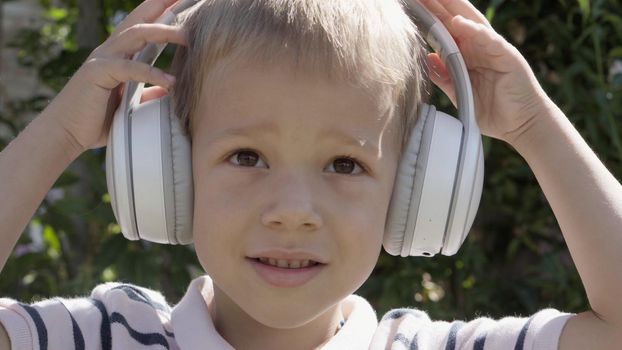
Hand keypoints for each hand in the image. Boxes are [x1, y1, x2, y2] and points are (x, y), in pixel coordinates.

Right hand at [45, 0, 185, 152]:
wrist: (66, 133)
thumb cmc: (95, 120)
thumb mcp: (130, 104)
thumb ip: (148, 93)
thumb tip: (169, 89)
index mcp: (119, 55)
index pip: (145, 27)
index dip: (163, 13)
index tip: (184, 3)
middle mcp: (111, 50)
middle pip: (140, 19)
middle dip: (162, 5)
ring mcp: (102, 58)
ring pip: (137, 34)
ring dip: (163, 32)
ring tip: (188, 37)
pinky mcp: (98, 73)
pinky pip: (129, 68)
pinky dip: (152, 73)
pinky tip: (171, 81)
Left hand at [420, 0, 551, 145]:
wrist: (522, 125)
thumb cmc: (494, 110)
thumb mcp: (460, 93)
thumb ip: (445, 76)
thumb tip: (427, 59)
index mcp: (467, 54)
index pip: (444, 30)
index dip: (429, 17)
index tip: (412, 5)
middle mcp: (479, 47)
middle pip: (454, 20)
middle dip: (437, 5)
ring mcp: (493, 49)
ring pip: (471, 23)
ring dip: (452, 8)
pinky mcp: (507, 56)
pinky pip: (489, 40)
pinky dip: (474, 31)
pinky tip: (458, 22)